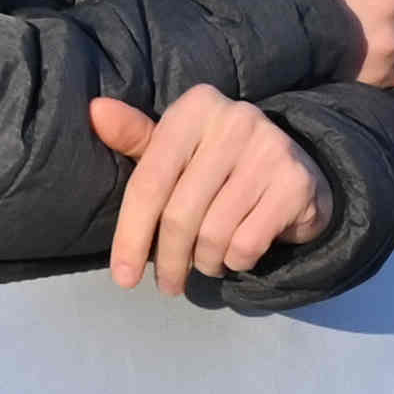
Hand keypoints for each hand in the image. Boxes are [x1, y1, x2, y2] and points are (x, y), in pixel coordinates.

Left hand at [91, 88, 337, 291]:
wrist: (299, 171)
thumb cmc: (220, 165)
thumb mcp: (177, 149)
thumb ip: (138, 139)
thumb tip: (95, 111)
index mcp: (196, 107)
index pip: (150, 181)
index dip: (130, 235)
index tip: (123, 277)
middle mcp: (235, 120)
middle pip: (179, 214)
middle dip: (168, 260)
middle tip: (167, 285)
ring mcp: (270, 149)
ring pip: (213, 234)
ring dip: (205, 262)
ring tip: (207, 262)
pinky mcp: (295, 182)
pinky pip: (247, 243)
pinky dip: (236, 261)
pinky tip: (236, 254)